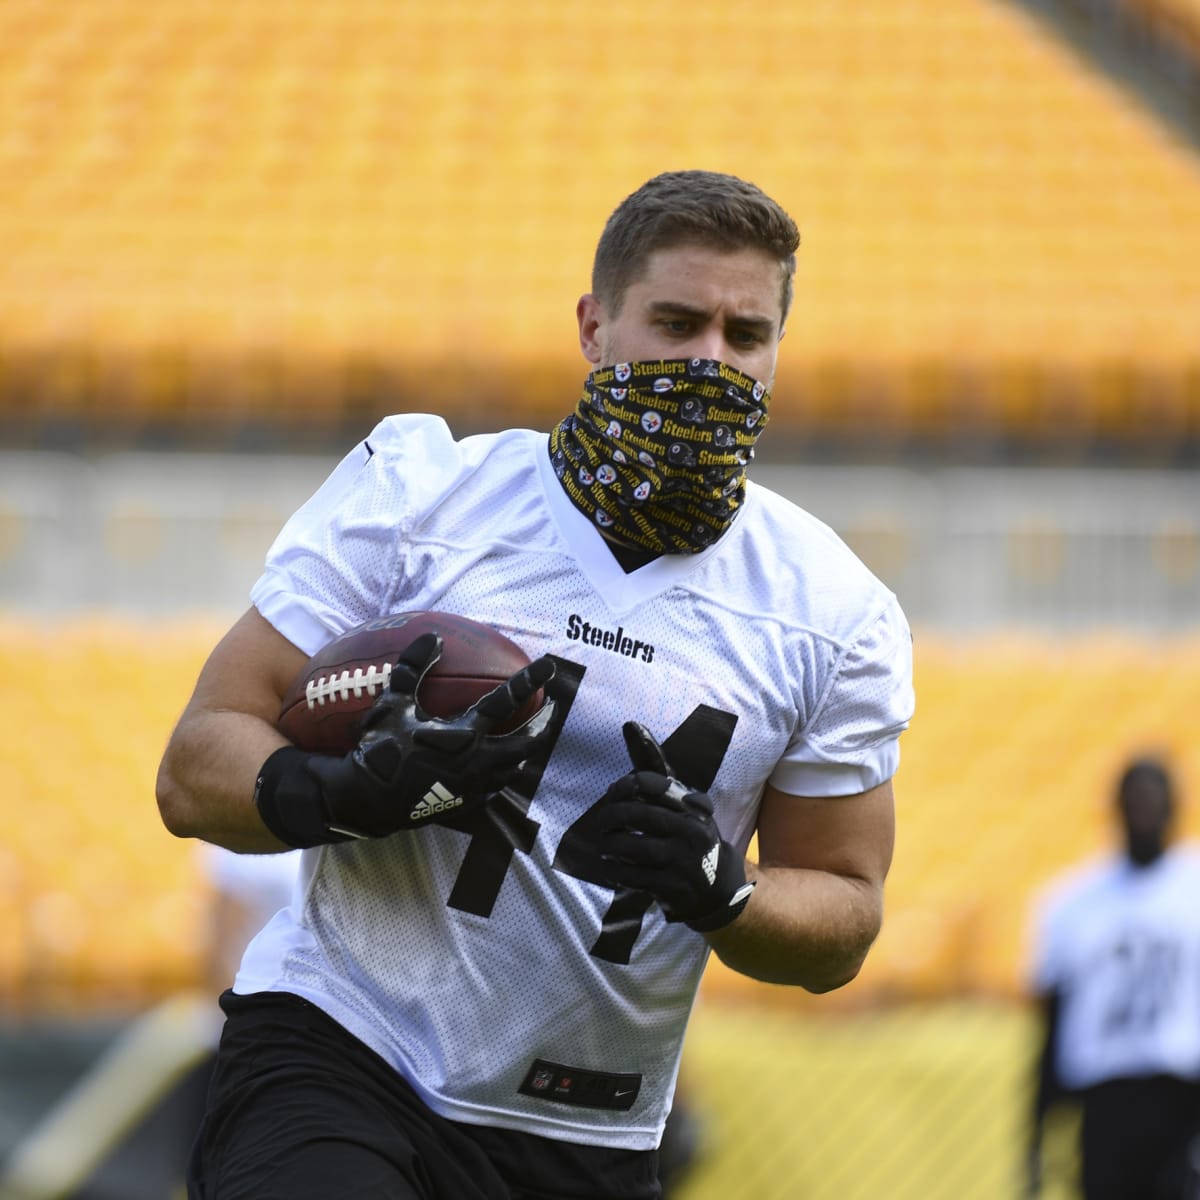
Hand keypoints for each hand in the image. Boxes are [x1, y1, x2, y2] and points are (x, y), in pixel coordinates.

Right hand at [255, 633, 556, 845]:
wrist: (368, 799)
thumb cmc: (380, 747)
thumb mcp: (392, 702)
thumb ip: (412, 667)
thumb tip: (432, 637)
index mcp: (464, 734)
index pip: (506, 701)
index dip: (529, 681)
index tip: (548, 666)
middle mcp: (477, 761)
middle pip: (526, 741)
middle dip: (543, 723)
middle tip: (551, 708)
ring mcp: (475, 786)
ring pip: (516, 766)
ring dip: (527, 748)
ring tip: (531, 734)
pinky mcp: (469, 804)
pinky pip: (498, 786)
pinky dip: (506, 770)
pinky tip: (504, 763)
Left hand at [561, 722, 754, 931]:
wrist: (717, 887)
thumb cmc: (690, 834)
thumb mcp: (680, 800)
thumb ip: (655, 767)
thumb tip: (630, 724)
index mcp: (692, 804)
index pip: (651, 783)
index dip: (624, 786)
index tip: (613, 792)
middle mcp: (691, 829)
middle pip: (638, 815)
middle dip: (611, 816)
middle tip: (600, 822)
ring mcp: (683, 860)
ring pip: (633, 847)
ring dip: (610, 844)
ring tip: (603, 843)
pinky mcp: (673, 887)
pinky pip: (634, 876)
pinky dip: (616, 870)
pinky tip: (610, 866)